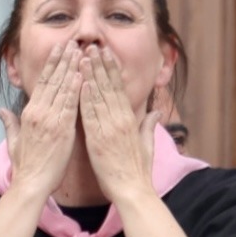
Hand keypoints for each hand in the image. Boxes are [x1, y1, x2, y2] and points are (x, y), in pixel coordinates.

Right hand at [0, 41, 79, 198]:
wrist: (31, 183)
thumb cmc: (26, 165)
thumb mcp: (14, 141)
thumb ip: (10, 122)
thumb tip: (1, 109)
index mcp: (29, 113)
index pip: (42, 83)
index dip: (52, 65)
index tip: (60, 50)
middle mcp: (39, 112)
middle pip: (53, 80)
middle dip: (63, 60)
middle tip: (72, 42)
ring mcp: (50, 120)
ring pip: (62, 88)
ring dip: (72, 68)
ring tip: (80, 51)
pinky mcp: (62, 129)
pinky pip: (70, 105)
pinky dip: (76, 89)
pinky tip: (82, 75)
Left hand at [78, 46, 155, 203]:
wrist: (132, 191)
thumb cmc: (138, 171)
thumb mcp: (147, 145)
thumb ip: (149, 126)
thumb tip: (156, 112)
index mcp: (130, 120)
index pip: (119, 89)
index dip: (112, 70)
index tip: (106, 54)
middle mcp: (120, 120)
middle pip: (109, 87)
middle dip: (100, 65)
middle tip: (92, 46)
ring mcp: (109, 128)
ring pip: (99, 96)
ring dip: (90, 75)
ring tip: (83, 56)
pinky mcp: (98, 139)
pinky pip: (90, 114)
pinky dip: (85, 98)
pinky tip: (79, 83)